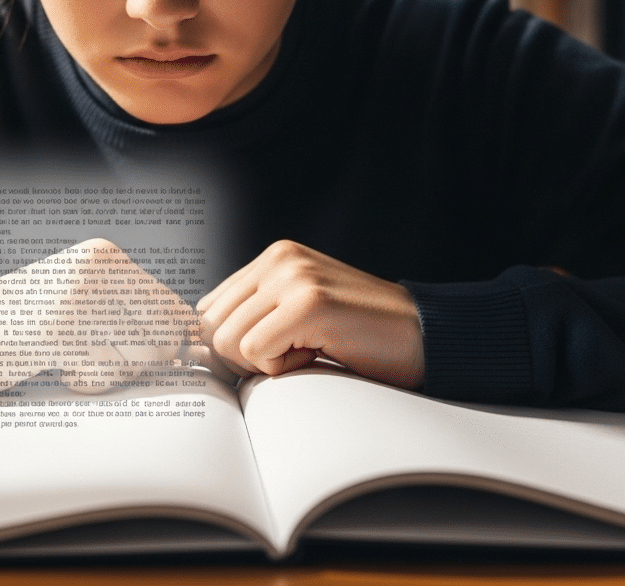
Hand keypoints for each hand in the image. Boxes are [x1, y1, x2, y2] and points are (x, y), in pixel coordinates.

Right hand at [0, 238, 198, 397]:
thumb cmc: (31, 320)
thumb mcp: (83, 296)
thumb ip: (130, 310)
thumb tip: (190, 343)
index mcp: (105, 257)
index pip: (172, 307)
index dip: (172, 342)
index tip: (159, 358)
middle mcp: (96, 271)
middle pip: (161, 338)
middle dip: (141, 362)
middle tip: (103, 359)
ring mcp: (78, 301)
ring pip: (136, 360)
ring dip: (111, 372)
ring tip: (76, 357)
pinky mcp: (59, 335)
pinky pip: (104, 375)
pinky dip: (86, 380)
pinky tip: (60, 364)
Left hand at [195, 240, 423, 388]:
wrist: (424, 336)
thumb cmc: (362, 334)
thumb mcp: (300, 310)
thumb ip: (255, 313)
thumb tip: (200, 341)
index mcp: (274, 257)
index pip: (208, 308)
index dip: (229, 344)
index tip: (269, 352)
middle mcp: (280, 259)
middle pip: (211, 326)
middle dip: (242, 356)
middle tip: (291, 354)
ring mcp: (294, 278)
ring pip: (228, 341)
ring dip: (266, 362)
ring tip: (309, 349)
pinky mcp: (308, 304)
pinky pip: (256, 353)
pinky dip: (284, 368)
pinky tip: (319, 352)